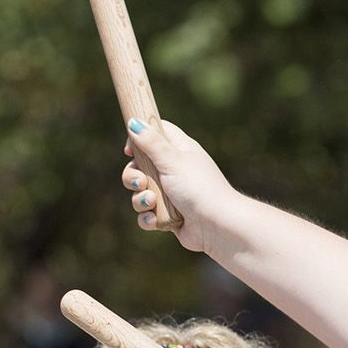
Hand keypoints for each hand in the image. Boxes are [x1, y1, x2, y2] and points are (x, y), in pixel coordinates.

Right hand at [122, 117, 237, 254]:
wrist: (217, 225)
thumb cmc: (198, 188)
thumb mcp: (172, 160)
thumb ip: (151, 142)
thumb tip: (134, 122)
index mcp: (179, 151)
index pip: (156, 134)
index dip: (139, 138)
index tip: (129, 151)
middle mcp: (174, 170)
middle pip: (140, 166)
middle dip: (133, 177)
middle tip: (140, 182)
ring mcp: (171, 193)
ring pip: (140, 192)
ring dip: (140, 200)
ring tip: (152, 203)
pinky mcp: (168, 215)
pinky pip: (147, 214)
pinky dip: (148, 218)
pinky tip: (155, 220)